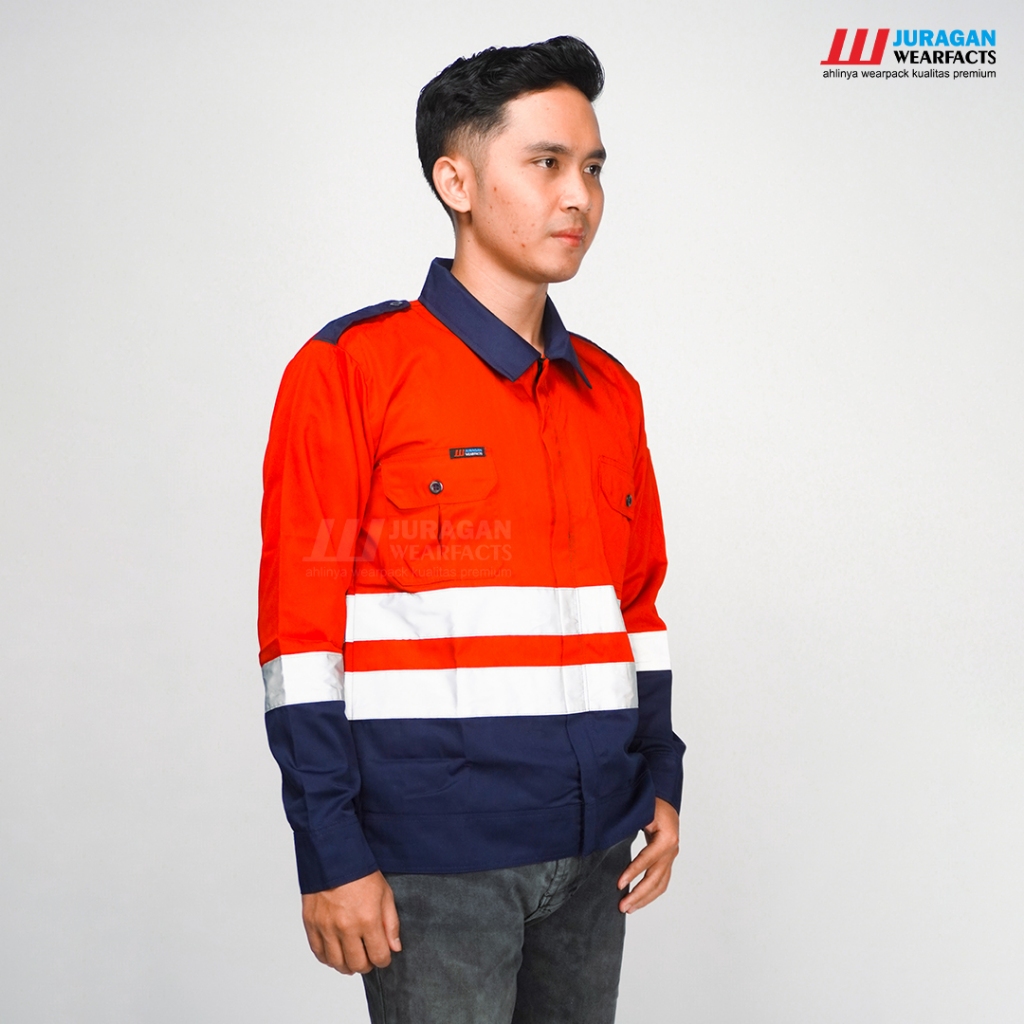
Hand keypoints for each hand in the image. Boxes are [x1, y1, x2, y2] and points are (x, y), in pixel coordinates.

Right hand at [301, 870, 401, 973]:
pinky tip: (336, 953)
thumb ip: (391, 923)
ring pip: (337, 963)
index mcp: (368, 919)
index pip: (379, 956)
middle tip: (368, 957)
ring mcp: (326, 927)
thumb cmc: (361, 872)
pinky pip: (318, 953)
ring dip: (347, 965)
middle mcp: (346, 927)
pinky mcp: (311, 924)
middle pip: (357, 965)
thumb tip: (394, 948)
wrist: (333, 856)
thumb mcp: (385, 893)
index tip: (383, 955)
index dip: (383, 960)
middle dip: (367, 965)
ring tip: (352, 957)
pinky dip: (328, 958)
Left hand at [617, 797, 679, 913]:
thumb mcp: (641, 811)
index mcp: (667, 838)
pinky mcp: (668, 860)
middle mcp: (672, 850)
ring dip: (645, 898)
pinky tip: (639, 900)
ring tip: (629, 908)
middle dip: (638, 894)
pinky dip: (650, 893)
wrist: (666, 799)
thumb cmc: (652, 802)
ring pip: (660, 884)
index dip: (633, 873)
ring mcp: (671, 856)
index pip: (648, 859)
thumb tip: (607, 837)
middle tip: (623, 906)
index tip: (619, 884)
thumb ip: (628, 825)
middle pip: (655, 878)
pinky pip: (661, 881)